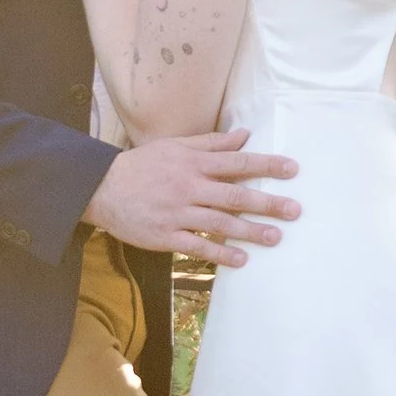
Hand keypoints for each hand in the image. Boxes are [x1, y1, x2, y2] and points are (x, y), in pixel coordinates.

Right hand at [84, 129, 301, 267]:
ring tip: (275, 238)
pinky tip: (241, 260)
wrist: (100, 188)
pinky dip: (220, 254)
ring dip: (249, 231)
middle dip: (267, 203)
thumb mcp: (175, 146)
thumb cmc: (141, 165)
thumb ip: (211, 143)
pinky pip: (197, 247)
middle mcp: (188, 187)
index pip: (236, 162)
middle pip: (234, 195)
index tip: (292, 170)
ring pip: (220, 223)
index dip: (265, 165)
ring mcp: (176, 214)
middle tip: (295, 210)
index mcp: (192, 164)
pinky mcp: (164, 236)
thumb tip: (243, 135)